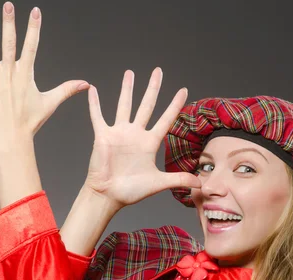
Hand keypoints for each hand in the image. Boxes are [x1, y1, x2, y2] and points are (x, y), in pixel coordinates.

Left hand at [0, 2, 88, 151]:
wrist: (10, 138)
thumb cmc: (30, 122)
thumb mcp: (50, 103)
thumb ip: (67, 89)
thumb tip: (85, 84)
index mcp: (26, 75)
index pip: (32, 45)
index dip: (34, 27)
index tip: (35, 12)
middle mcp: (10, 74)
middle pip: (10, 43)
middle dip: (10, 22)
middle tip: (8, 5)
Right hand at [84, 68, 200, 209]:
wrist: (108, 196)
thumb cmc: (130, 191)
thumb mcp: (158, 183)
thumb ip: (178, 179)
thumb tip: (200, 184)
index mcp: (149, 143)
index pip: (166, 119)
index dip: (175, 105)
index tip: (184, 90)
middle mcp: (135, 134)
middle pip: (147, 105)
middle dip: (153, 88)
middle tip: (158, 71)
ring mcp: (119, 133)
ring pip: (124, 105)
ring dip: (127, 89)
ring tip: (130, 73)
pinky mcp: (103, 136)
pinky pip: (98, 116)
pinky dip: (94, 103)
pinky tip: (92, 89)